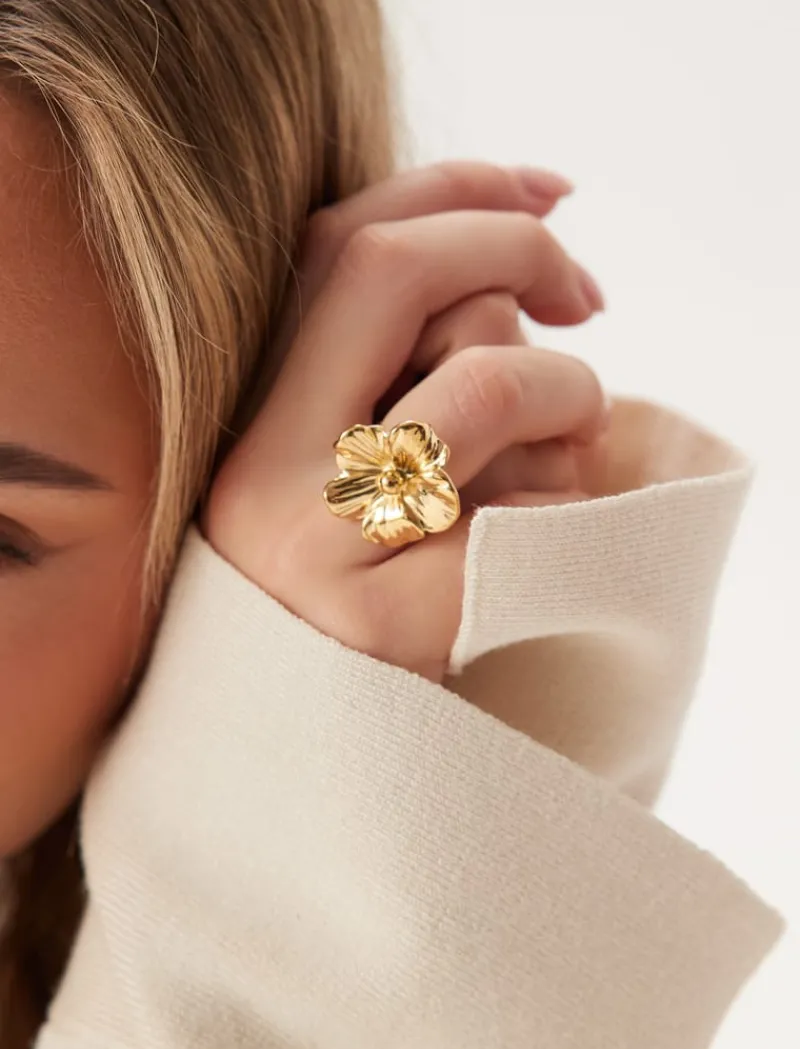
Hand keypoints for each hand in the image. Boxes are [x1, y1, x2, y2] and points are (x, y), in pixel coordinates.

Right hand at [202, 162, 606, 683]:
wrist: (304, 758)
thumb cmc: (358, 589)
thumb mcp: (353, 458)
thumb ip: (400, 354)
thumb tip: (531, 226)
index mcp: (244, 421)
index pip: (337, 244)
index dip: (455, 188)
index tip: (552, 194)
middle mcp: (263, 475)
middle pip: (402, 276)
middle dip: (525, 259)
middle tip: (586, 306)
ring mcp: (325, 551)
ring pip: (490, 380)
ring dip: (570, 391)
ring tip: (565, 443)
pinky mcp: (396, 625)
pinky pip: (531, 506)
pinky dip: (566, 503)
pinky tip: (538, 541)